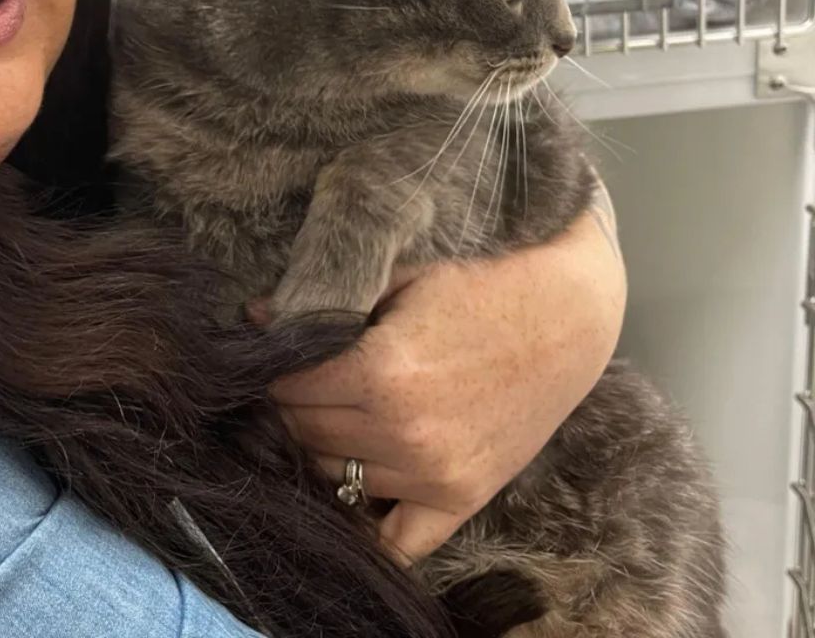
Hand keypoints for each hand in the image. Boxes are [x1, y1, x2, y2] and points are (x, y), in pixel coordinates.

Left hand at [268, 189, 625, 563]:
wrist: (566, 316)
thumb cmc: (480, 288)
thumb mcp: (399, 281)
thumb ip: (325, 304)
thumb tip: (253, 315)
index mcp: (381, 374)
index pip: (290, 389)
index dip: (275, 370)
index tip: (275, 359)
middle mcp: (403, 434)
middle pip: (306, 434)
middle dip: (290, 407)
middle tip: (298, 386)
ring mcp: (434, 475)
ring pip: (336, 478)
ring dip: (322, 450)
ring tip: (328, 418)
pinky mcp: (463, 498)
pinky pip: (398, 539)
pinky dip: (368, 522)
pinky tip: (353, 492)